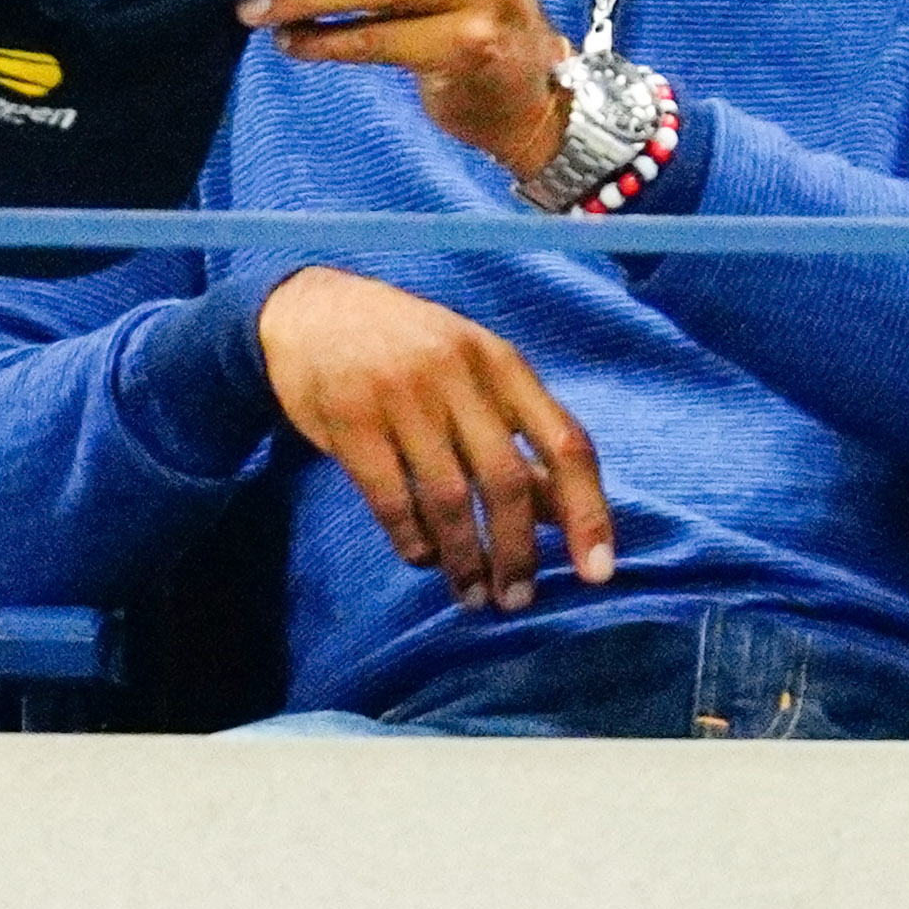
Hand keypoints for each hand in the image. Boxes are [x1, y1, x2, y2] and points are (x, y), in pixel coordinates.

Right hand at [257, 267, 613, 610]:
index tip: (596, 571)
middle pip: (507, 481)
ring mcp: (401, 395)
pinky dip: (412, 540)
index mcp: (501, 362)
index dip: (588, 513)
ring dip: (464, 559)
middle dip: (517, 553)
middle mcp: (457, 374)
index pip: (566, 442)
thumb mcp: (471, 375)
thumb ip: (515, 434)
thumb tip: (561, 514)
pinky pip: (391, 499)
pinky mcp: (351, 419)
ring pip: (449, 499)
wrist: (311, 309)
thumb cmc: (408, 350)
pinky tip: (421, 556)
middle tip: (516, 600)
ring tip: (470, 595)